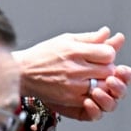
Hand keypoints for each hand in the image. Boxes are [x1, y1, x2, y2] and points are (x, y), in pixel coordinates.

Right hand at [13, 27, 130, 120]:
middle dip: (107, 68)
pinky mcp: (71, 98)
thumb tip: (107, 32)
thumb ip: (88, 37)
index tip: (101, 55)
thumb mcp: (64, 40)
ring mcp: (73, 85)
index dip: (107, 54)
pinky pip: (93, 98)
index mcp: (73, 50)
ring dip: (102, 82)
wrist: (22, 73)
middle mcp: (74, 68)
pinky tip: (85, 87)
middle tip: (98, 67)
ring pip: (104, 86)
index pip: (108, 53)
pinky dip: (94, 94)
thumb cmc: (42, 55)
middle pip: (109, 70)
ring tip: (92, 77)